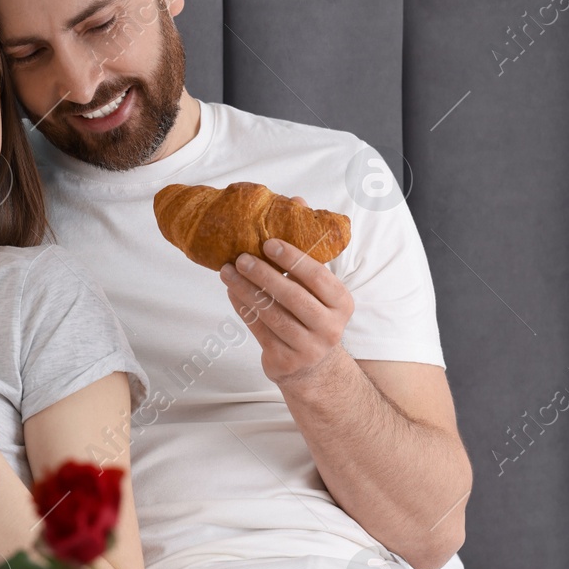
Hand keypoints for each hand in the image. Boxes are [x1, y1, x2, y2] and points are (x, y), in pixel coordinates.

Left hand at [218, 220, 354, 387]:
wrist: (314, 368)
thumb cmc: (313, 314)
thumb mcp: (319, 287)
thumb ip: (309, 248)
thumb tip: (297, 200)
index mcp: (342, 303)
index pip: (318, 277)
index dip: (293, 258)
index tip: (268, 242)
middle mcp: (329, 327)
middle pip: (292, 297)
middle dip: (263, 274)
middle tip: (240, 257)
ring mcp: (307, 348)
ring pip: (271, 314)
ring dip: (246, 290)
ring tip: (227, 272)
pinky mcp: (284, 361)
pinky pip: (258, 330)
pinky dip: (243, 308)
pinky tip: (231, 291)